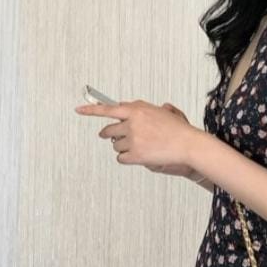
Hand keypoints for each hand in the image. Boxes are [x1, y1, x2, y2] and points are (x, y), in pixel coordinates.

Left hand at [74, 99, 199, 171]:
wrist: (187, 144)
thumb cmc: (176, 129)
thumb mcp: (158, 110)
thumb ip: (140, 108)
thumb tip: (125, 107)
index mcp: (136, 110)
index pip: (108, 109)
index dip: (91, 110)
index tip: (79, 110)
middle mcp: (132, 124)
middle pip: (108, 131)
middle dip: (109, 135)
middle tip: (115, 136)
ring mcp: (133, 140)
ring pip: (115, 146)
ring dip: (123, 147)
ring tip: (140, 146)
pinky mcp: (135, 155)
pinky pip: (121, 158)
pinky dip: (127, 158)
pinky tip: (139, 156)